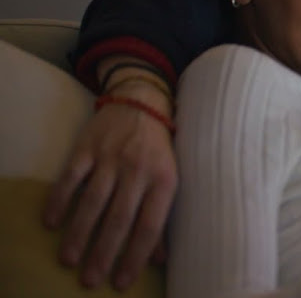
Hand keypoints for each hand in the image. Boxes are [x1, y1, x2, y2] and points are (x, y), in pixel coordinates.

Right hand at [43, 77, 176, 289]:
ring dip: (79, 233)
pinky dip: (59, 200)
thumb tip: (158, 259)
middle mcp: (138, 170)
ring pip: (92, 201)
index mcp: (164, 180)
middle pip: (119, 218)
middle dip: (104, 252)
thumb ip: (162, 218)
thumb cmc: (159, 149)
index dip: (136, 255)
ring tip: (68, 259)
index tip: (121, 281)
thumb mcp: (169, 178)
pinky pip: (70, 177)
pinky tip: (50, 222)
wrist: (142, 102)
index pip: (150, 225)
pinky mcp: (87, 147)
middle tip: (90, 279)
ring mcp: (111, 157)